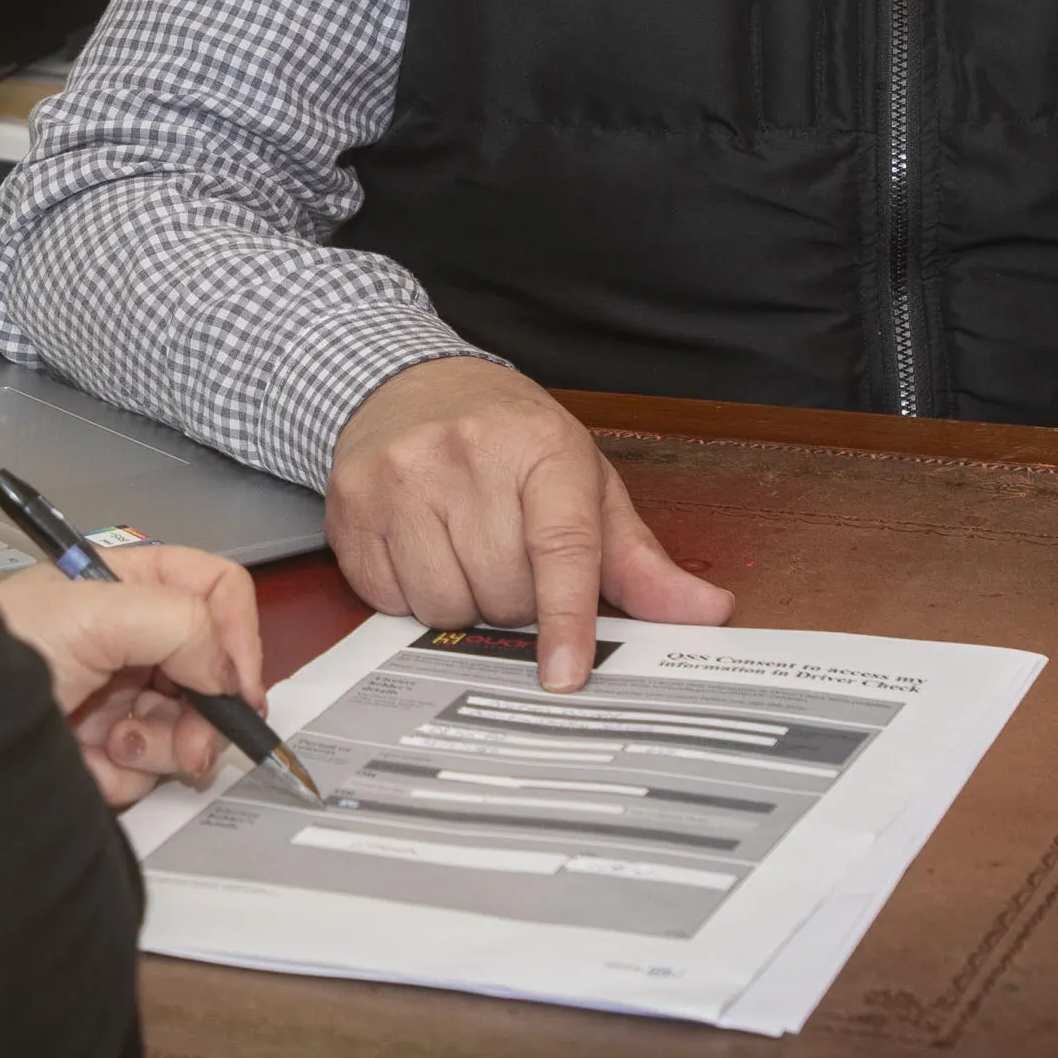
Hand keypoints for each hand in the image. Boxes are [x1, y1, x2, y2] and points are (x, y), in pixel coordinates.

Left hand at [0, 542, 268, 808]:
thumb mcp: (92, 614)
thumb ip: (179, 623)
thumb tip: (226, 669)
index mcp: (128, 584)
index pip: (215, 592)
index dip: (239, 637)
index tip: (238, 687)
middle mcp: (128, 637)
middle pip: (210, 672)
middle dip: (202, 712)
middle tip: (192, 742)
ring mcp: (117, 695)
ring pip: (186, 729)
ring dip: (159, 746)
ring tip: (115, 744)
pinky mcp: (102, 749)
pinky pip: (148, 770)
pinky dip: (125, 774)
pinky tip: (90, 763)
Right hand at [327, 358, 730, 688]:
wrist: (408, 382)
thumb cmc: (509, 441)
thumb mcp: (584, 483)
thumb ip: (641, 559)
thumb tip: (706, 612)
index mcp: (541, 446)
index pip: (562, 547)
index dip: (567, 619)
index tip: (566, 674)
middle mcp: (466, 454)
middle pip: (504, 592)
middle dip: (515, 601)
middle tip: (510, 559)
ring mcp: (400, 476)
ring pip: (444, 605)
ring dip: (462, 603)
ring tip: (463, 551)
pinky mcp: (351, 505)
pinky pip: (389, 600)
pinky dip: (411, 596)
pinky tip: (420, 550)